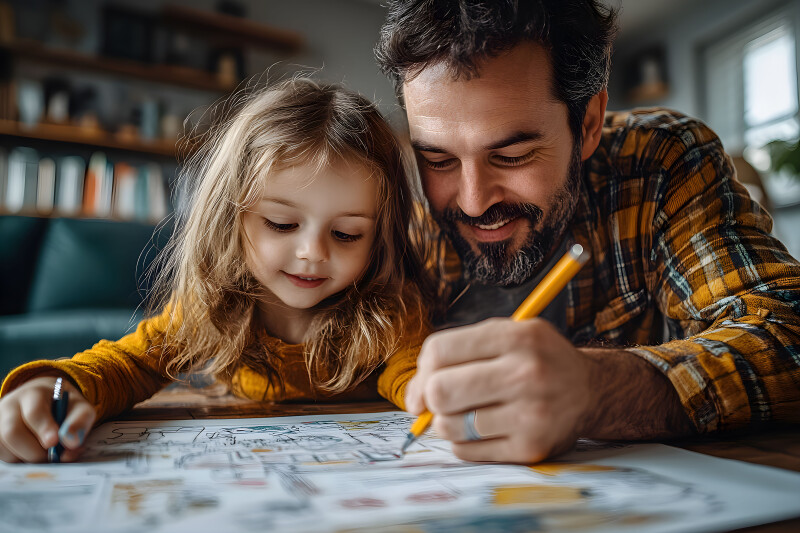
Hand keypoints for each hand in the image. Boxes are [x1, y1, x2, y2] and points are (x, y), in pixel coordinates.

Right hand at [0, 375, 95, 462]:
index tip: (54, 442)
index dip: (44, 428)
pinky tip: (33, 453)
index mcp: (33, 394)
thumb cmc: (64, 406)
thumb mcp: (80, 407)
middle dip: (34, 451)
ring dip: (27, 458)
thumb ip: (80, 421)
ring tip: (46, 454)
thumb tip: (71, 443)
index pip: (34, 412)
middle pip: (12, 432)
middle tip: (52, 456)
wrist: (46, 400)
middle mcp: (10, 405)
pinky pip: (3, 455)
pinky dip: (19, 460)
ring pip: (5, 447)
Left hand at [405, 318, 597, 462]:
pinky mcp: (531, 448)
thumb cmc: (535, 360)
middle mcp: (526, 374)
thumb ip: (457, 353)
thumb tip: (413, 399)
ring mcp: (530, 415)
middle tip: (441, 400)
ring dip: (447, 422)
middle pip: (440, 391)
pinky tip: (484, 429)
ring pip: (449, 426)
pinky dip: (464, 442)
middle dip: (431, 398)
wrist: (591, 391)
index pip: (439, 350)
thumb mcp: (506, 335)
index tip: (426, 381)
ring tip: (468, 413)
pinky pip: (467, 451)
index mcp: (515, 337)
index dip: (422, 369)